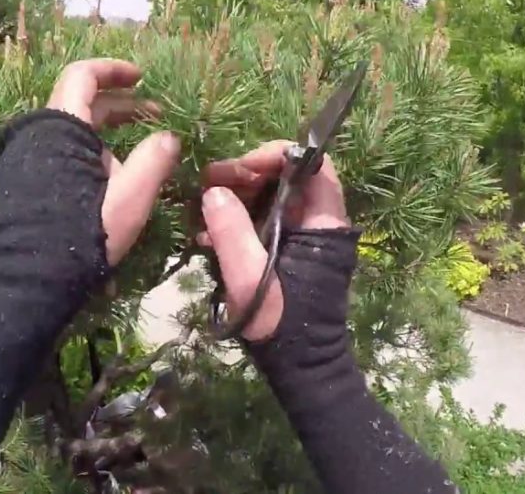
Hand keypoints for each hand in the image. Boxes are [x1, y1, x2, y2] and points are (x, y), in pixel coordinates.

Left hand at [47, 59, 180, 264]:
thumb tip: (168, 137)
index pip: (84, 75)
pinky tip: (115, 178)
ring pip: (74, 132)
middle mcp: (40, 135)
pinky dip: (91, 153)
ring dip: (109, 134)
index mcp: (62, 126)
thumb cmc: (85, 229)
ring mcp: (29, 158)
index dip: (113, 70)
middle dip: (122, 106)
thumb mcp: (131, 196)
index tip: (141, 78)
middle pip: (82, 103)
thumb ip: (154, 160)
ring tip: (142, 155)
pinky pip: (63, 153)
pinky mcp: (26, 182)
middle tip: (156, 117)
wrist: (32, 275)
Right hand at [201, 141, 349, 340]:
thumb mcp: (249, 277)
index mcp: (323, 223)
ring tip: (201, 207)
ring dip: (236, 197)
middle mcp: (319, 222)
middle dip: (245, 175)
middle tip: (208, 183)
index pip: (312, 165)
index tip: (238, 169)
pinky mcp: (289, 252)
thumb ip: (231, 231)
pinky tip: (208, 234)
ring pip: (271, 197)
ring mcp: (304, 237)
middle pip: (287, 177)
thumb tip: (214, 192)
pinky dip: (238, 220)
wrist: (300, 367)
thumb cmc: (281, 322)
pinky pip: (264, 222)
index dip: (275, 156)